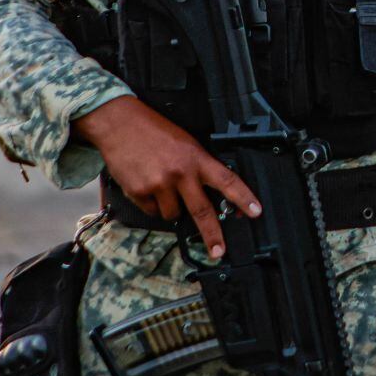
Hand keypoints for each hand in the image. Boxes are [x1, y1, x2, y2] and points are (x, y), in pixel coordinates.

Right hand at [73, 96, 259, 258]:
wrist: (119, 123)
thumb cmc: (153, 131)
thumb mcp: (185, 143)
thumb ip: (198, 167)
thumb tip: (210, 195)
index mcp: (195, 157)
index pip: (226, 180)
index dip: (243, 197)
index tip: (255, 211)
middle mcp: (180, 172)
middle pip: (202, 211)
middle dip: (212, 235)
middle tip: (219, 251)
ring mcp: (159, 184)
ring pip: (173, 214)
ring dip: (171, 208)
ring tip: (162, 185)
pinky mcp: (140, 192)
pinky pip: (152, 212)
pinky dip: (152, 205)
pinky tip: (147, 185)